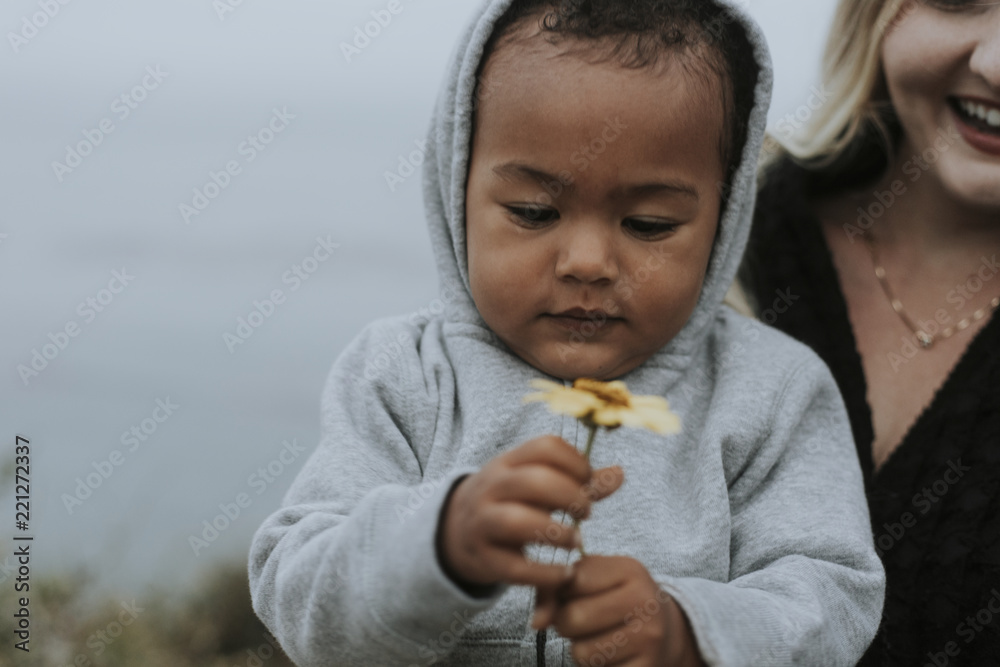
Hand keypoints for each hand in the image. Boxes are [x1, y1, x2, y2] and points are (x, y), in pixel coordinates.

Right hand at [437, 435, 623, 590]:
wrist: (457, 532)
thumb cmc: (510, 502)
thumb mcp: (534, 483)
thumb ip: (578, 481)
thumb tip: (620, 473)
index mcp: (508, 462)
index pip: (545, 447)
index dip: (577, 463)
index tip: (588, 481)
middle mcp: (492, 487)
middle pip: (534, 481)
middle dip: (570, 496)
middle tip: (587, 512)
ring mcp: (483, 522)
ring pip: (516, 521)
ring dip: (555, 532)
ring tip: (575, 541)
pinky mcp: (484, 558)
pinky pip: (515, 568)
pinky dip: (545, 573)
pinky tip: (565, 574)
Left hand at [534, 555, 702, 666]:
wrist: (666, 630)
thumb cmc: (617, 599)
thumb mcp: (595, 579)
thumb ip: (556, 588)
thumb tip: (536, 621)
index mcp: (630, 570)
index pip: (573, 579)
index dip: (562, 591)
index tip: (573, 594)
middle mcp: (644, 601)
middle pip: (574, 617)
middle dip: (566, 623)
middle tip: (581, 621)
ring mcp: (649, 638)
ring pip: (582, 652)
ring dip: (580, 648)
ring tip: (597, 637)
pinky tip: (611, 654)